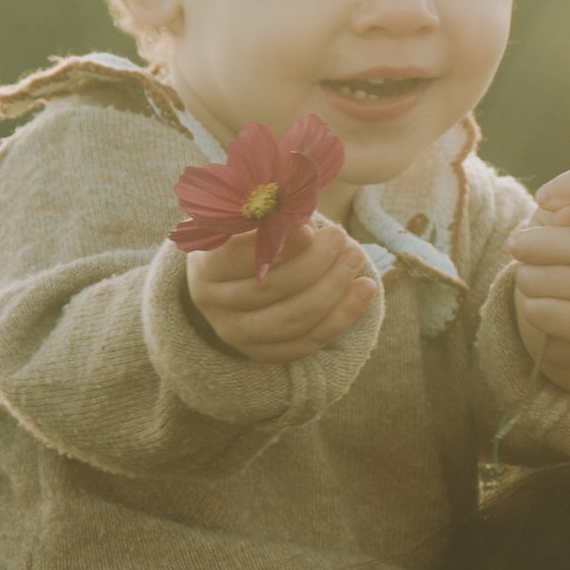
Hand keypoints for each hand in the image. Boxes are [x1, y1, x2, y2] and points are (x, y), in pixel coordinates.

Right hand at [182, 215, 377, 361]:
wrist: (228, 273)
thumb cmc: (244, 233)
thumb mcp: (247, 216)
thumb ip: (270, 216)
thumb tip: (305, 225)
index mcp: (204, 265)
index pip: (243, 256)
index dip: (283, 243)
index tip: (313, 227)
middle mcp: (213, 304)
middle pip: (273, 289)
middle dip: (317, 263)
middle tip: (343, 238)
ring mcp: (235, 334)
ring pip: (295, 319)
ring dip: (335, 289)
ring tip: (357, 258)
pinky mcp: (260, 353)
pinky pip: (308, 342)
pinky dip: (342, 316)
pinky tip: (365, 289)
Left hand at [508, 165, 569, 396]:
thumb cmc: (566, 255)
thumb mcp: (558, 224)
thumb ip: (560, 210)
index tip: (541, 200)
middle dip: (530, 243)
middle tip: (515, 247)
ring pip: (549, 278)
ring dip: (528, 278)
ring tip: (537, 280)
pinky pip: (546, 311)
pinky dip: (533, 308)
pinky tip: (546, 306)